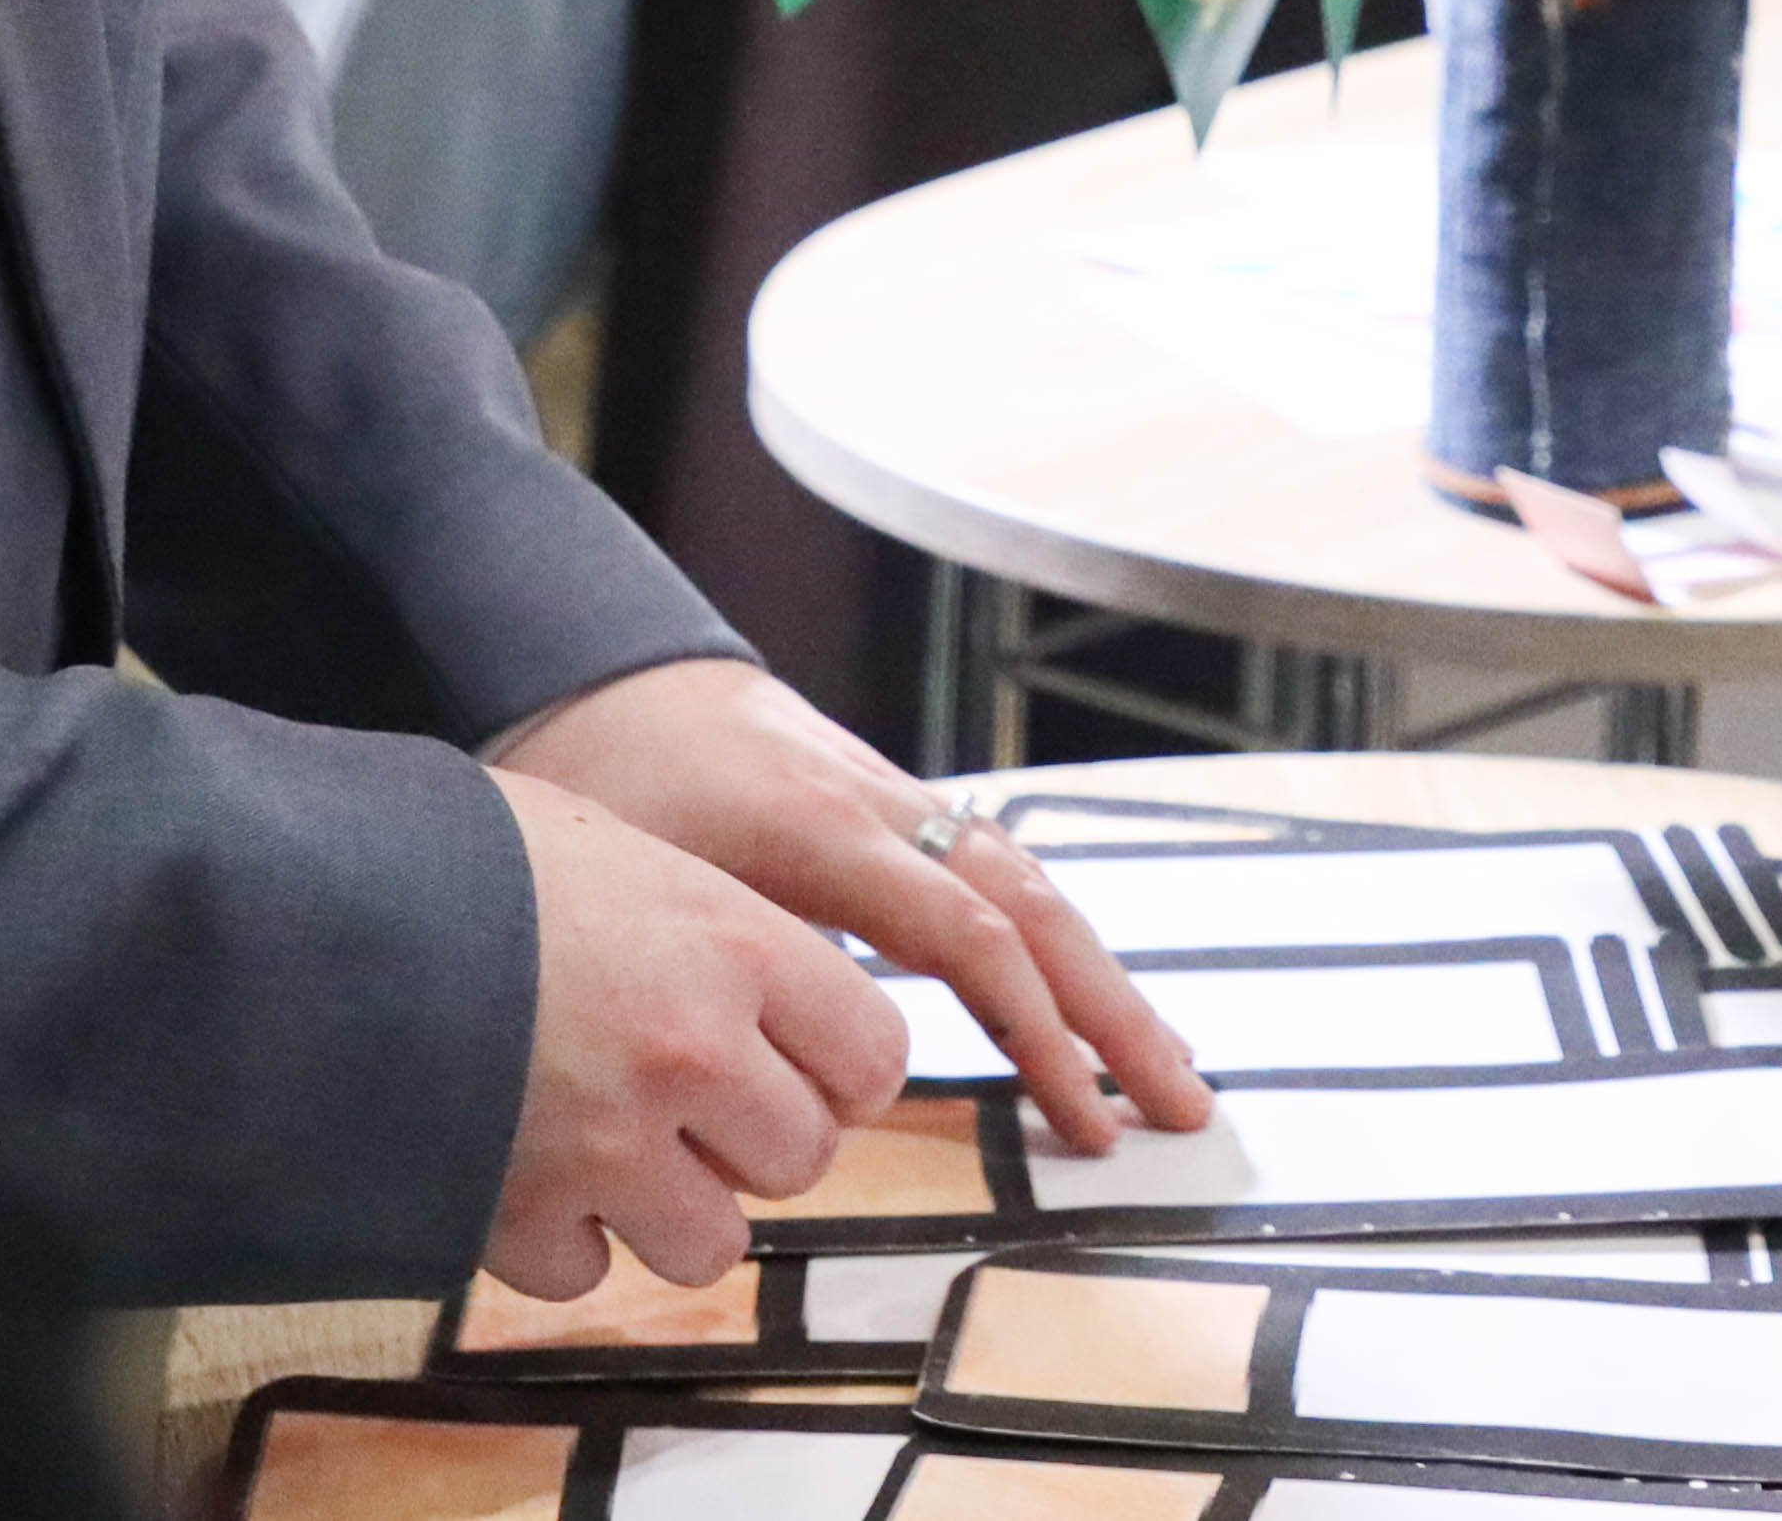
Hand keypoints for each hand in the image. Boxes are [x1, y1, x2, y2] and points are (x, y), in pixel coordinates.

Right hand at [477, 765, 907, 1296]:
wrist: (313, 908)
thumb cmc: (464, 853)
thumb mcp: (614, 847)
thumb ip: (704, 925)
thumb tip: (760, 979)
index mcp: (733, 945)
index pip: (873, 1055)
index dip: (841, 1068)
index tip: (803, 1061)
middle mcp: (692, 1054)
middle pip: (802, 1157)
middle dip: (754, 1140)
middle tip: (695, 1104)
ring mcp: (607, 1148)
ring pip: (711, 1244)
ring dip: (669, 1209)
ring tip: (612, 1147)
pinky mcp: (516, 1219)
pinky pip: (584, 1276)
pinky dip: (558, 1242)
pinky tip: (523, 1172)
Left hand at [495, 659, 1214, 1153]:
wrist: (600, 664)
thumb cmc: (597, 781)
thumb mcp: (631, 880)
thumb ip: (718, 964)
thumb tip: (781, 1079)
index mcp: (821, 827)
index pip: (968, 932)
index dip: (1035, 1031)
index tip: (1083, 1118)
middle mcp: (885, 807)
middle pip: (1036, 910)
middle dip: (1116, 1015)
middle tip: (1184, 1108)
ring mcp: (897, 801)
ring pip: (1033, 889)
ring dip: (1103, 984)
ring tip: (1164, 1070)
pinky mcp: (892, 811)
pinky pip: (999, 879)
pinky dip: (1053, 948)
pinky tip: (1082, 1004)